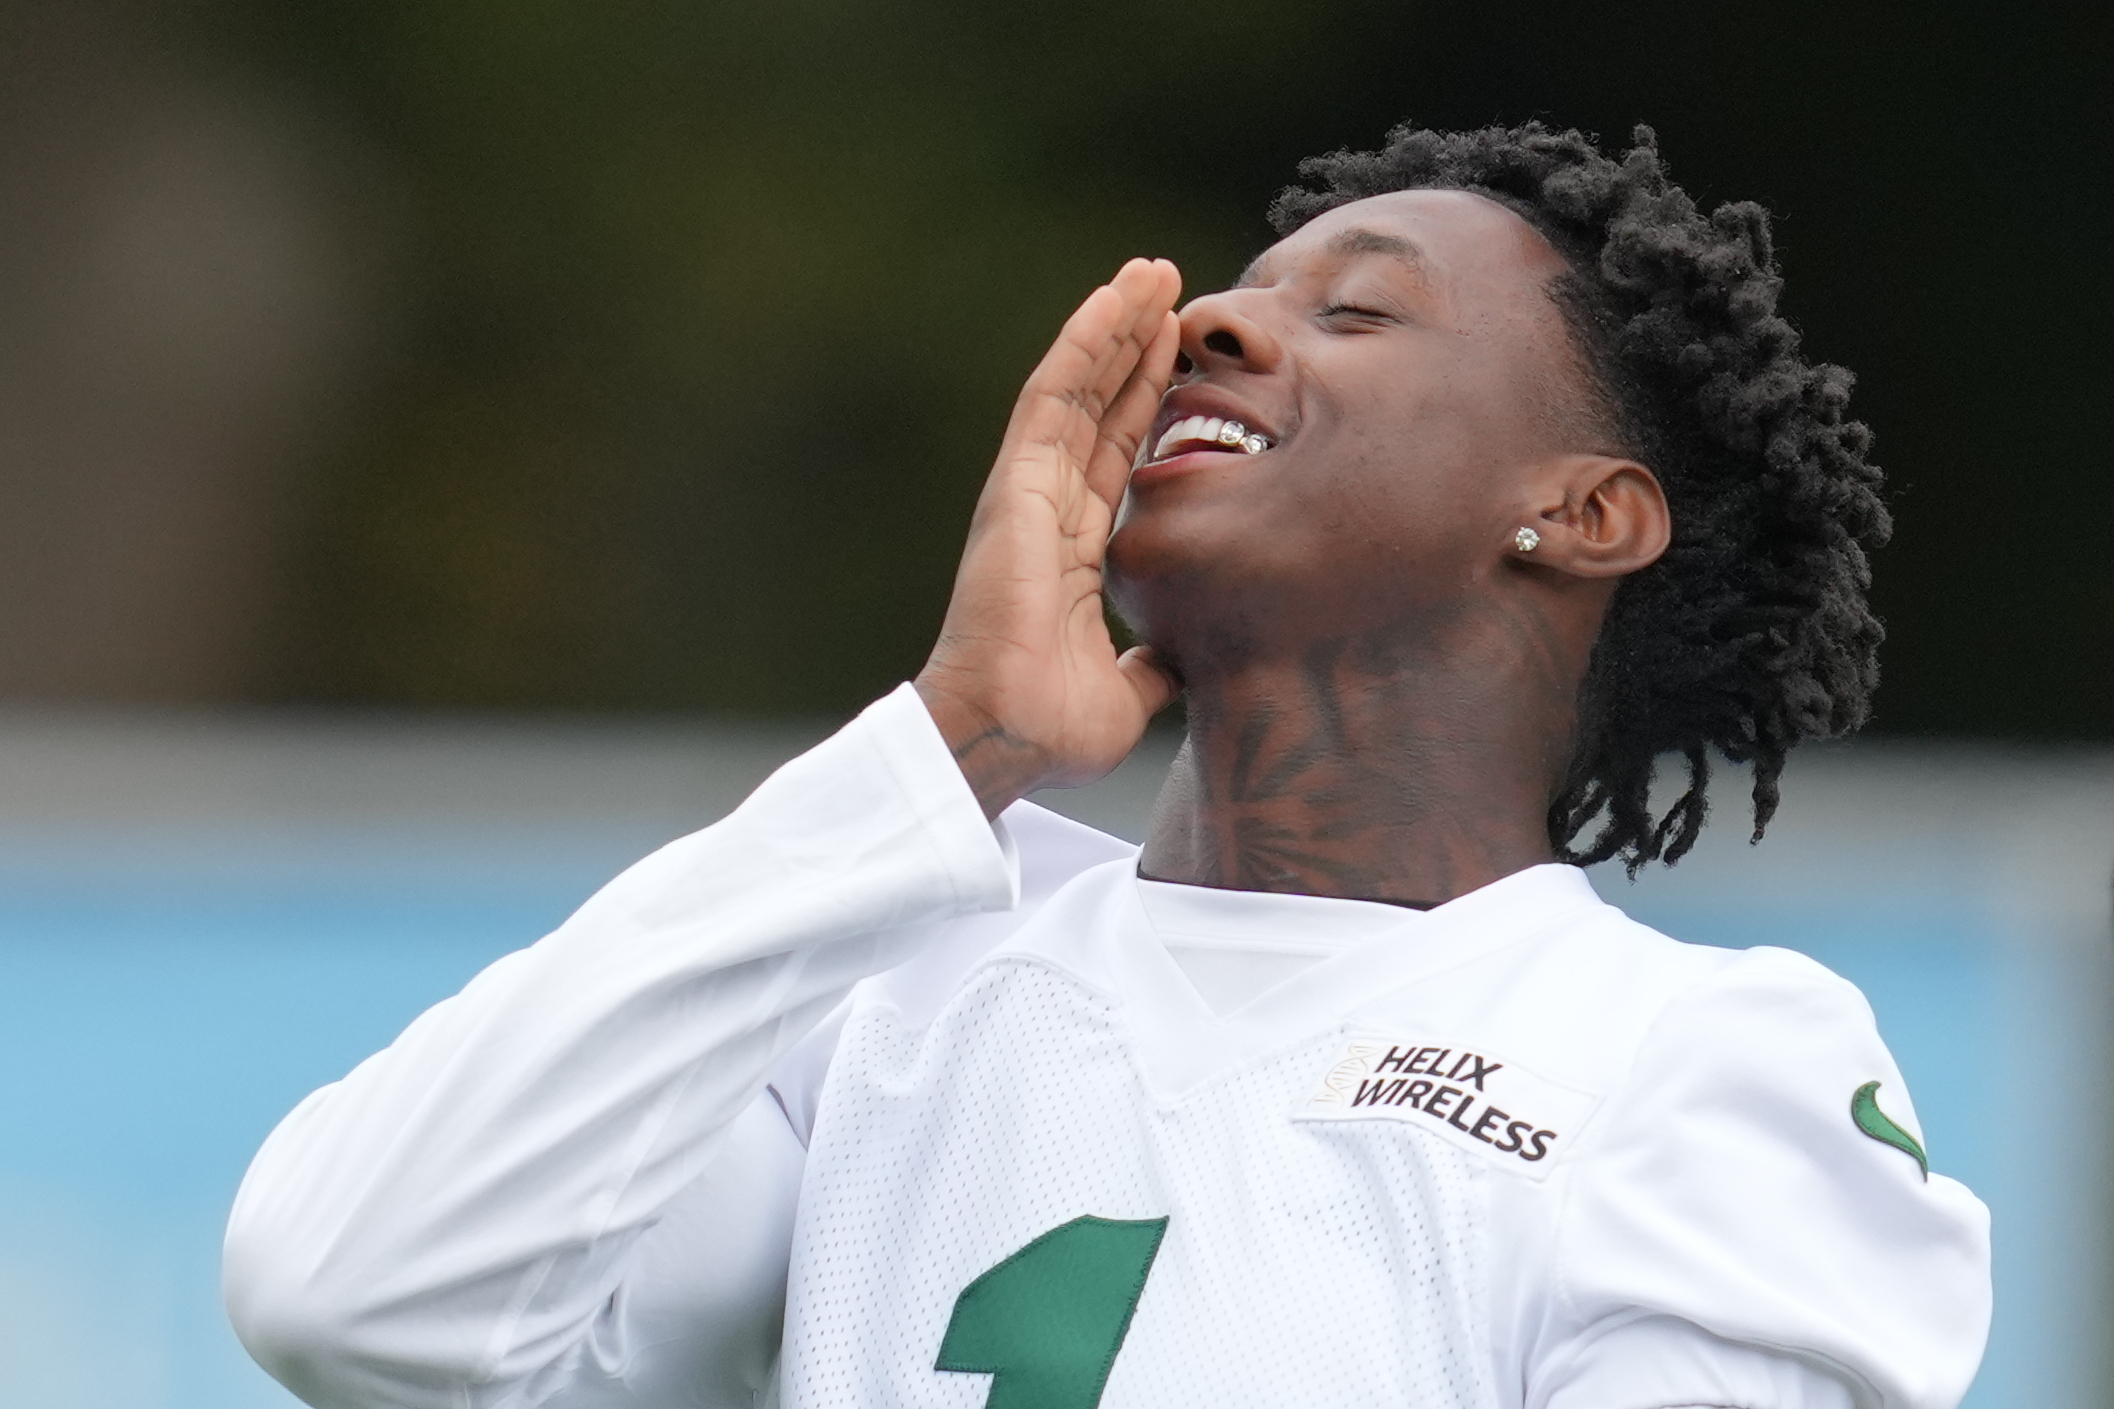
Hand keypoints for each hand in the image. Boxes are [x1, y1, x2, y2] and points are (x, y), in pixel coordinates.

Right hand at [916, 258, 1183, 817]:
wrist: (1006, 736)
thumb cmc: (1051, 728)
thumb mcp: (1132, 694)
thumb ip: (1155, 667)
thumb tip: (1184, 662)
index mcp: (1071, 553)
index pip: (1114, 457)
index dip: (1145, 403)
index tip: (1179, 355)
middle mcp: (1047, 512)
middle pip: (1097, 408)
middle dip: (1133, 346)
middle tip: (1169, 287)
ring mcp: (1028, 493)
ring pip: (1076, 388)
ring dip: (1113, 326)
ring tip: (1151, 272)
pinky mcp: (1016, 485)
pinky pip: (1051, 398)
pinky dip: (1081, 345)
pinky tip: (1112, 299)